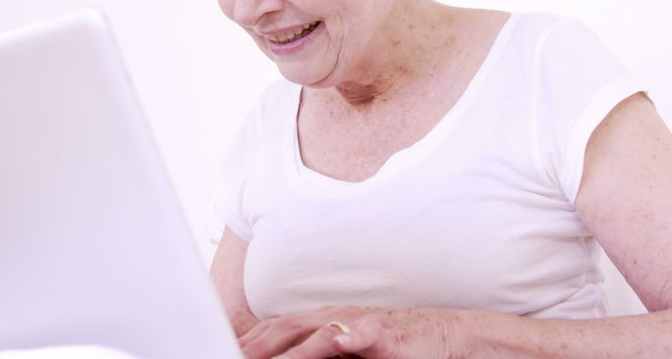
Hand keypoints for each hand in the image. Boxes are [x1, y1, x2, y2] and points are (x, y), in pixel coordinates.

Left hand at [238, 306, 469, 358]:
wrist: (445, 335)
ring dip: (295, 348)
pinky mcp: (389, 334)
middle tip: (234, 356)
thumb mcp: (349, 351)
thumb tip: (287, 357)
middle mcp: (338, 317)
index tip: (226, 350)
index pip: (278, 327)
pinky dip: (352, 336)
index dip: (251, 340)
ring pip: (321, 332)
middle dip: (260, 343)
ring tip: (270, 358)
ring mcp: (362, 323)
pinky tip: (339, 342)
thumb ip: (318, 353)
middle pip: (289, 326)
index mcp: (325, 321)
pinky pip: (367, 333)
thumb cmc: (396, 345)